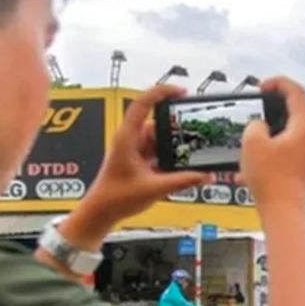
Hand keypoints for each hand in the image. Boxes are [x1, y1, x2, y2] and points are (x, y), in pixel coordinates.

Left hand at [64, 85, 208, 243]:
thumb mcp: (154, 188)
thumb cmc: (114, 198)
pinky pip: (158, 151)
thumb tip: (204, 175)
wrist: (100, 213)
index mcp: (127, 137)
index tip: (181, 92)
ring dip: (174, 143)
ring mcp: (134, 149)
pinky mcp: (138, 160)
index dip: (163, 92)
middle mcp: (130, 139)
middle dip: (176, 125)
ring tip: (190, 150)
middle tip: (194, 129)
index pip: (144, 102)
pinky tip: (181, 164)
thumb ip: (182, 181)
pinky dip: (169, 155)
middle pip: (157, 121)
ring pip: (159, 138)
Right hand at [240, 77, 304, 214]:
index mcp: (304, 129)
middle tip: (254, 128)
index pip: (296, 92)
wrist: (285, 215)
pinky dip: (274, 160)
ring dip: (270, 145)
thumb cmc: (272, 183)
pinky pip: (291, 159)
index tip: (265, 86)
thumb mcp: (251, 144)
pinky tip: (256, 174)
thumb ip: (255, 126)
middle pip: (293, 119)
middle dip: (270, 121)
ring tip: (250, 158)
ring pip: (290, 141)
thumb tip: (260, 127)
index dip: (279, 83)